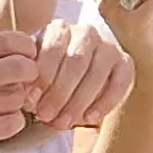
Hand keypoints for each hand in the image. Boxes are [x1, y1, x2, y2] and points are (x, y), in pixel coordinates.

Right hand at [0, 31, 39, 152]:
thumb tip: (8, 52)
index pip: (6, 40)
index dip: (25, 46)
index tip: (28, 53)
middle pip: (20, 67)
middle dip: (29, 73)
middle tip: (24, 81)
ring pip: (18, 97)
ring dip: (17, 101)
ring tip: (3, 104)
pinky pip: (11, 124)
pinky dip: (12, 122)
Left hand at [21, 14, 135, 131]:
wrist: (73, 87)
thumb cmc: (47, 81)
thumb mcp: (33, 79)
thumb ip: (29, 83)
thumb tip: (28, 96)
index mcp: (58, 29)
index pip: (52, 47)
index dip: (42, 76)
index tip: (31, 100)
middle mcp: (85, 33)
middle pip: (76, 60)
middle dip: (59, 92)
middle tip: (46, 116)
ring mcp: (107, 46)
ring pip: (96, 72)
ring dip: (79, 101)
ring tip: (63, 123)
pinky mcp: (125, 63)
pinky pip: (120, 82)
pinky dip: (105, 102)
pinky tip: (90, 118)